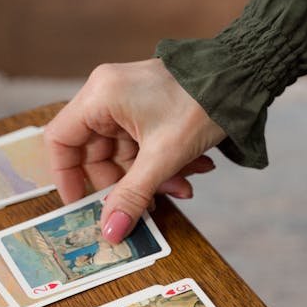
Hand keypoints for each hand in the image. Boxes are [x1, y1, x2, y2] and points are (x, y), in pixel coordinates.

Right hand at [44, 58, 224, 242]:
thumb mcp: (164, 158)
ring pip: (123, 154)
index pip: (60, 141)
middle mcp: (108, 94)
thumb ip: (132, 197)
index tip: (82, 206)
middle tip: (147, 205)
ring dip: (150, 178)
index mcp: (100, 96)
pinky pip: (141, 145)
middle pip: (95, 154)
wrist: (246, 76)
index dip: (67, 178)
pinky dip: (162, 164)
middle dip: (123, 184)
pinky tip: (192, 171)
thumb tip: (110, 231)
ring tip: (182, 187)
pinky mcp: (148, 107)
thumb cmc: (204, 103)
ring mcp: (128, 101)